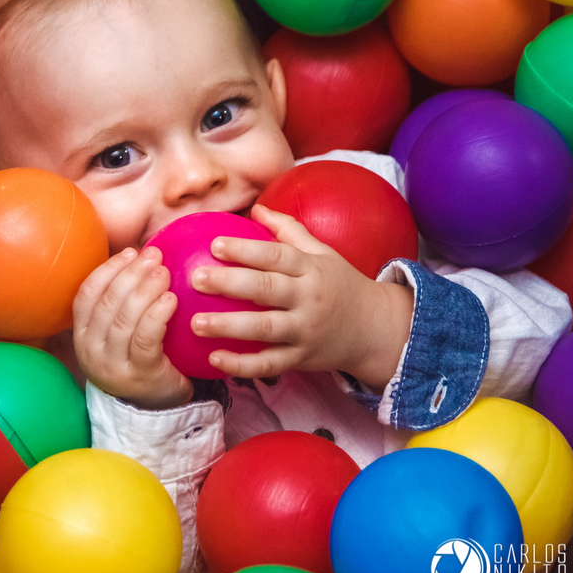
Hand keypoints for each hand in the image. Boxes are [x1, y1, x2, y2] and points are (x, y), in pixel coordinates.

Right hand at [72, 246, 193, 409]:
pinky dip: (157, 315)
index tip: (131, 252)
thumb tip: (139, 257)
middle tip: (154, 256)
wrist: (155, 408)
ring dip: (145, 290)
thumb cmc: (139, 360)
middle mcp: (91, 350)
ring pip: (124, 319)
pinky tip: (170, 299)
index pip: (87, 294)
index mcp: (83, 335)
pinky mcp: (140, 375)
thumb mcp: (118, 334)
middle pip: (106, 303)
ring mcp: (113, 364)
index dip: (108, 269)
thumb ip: (121, 304)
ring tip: (163, 272)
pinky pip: (146, 338)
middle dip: (131, 274)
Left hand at [191, 204, 412, 390]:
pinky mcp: (301, 358)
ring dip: (229, 327)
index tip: (214, 245)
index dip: (245, 249)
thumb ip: (289, 230)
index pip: (276, 256)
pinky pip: (269, 364)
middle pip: (267, 289)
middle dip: (230, 283)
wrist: (376, 329)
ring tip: (196, 323)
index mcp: (311, 269)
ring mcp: (305, 331)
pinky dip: (242, 365)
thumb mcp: (322, 253)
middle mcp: (308, 299)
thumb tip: (257, 207)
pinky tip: (214, 359)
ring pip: (265, 329)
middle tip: (196, 278)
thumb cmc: (340, 285)